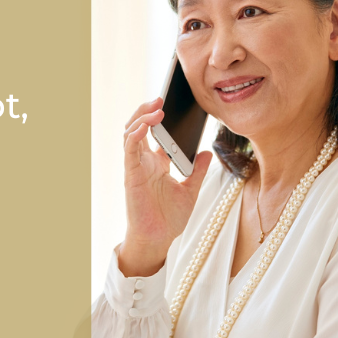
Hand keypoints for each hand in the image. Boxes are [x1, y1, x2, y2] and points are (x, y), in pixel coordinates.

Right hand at [119, 97, 212, 276]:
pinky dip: (135, 135)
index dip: (160, 117)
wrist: (158, 240)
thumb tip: (207, 152)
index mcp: (157, 163)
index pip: (155, 133)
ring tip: (156, 107)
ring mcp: (136, 167)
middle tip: (161, 97)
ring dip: (141, 118)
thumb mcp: (191, 191)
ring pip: (131, 134)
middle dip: (147, 110)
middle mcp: (144, 162)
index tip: (172, 103)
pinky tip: (145, 126)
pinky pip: (130, 150)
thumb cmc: (169, 219)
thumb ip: (197, 171)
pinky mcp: (131, 175)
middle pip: (139, 127)